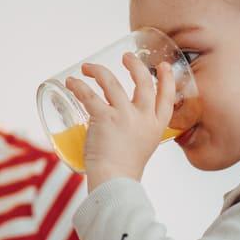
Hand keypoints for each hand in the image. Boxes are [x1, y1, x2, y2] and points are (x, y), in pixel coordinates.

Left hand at [64, 54, 175, 189]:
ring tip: (88, 67)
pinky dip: (78, 86)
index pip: (168, 98)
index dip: (167, 79)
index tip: (162, 66)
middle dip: (134, 66)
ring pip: (112, 83)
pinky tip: (71, 82)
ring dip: (98, 71)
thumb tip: (122, 126)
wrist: (114, 182)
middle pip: (143, 82)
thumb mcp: (141, 148)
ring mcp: (125, 116)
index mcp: (156, 127)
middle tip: (126, 57)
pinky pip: (89, 95)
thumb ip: (137, 133)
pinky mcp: (104, 118)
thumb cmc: (124, 171)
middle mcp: (143, 118)